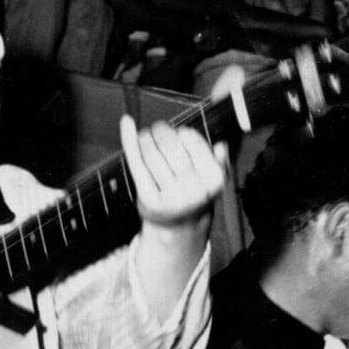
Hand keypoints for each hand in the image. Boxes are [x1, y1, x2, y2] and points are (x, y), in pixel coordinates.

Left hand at [118, 115, 227, 231]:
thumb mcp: (211, 179)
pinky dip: (129, 141)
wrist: (177, 225)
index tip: (177, 133)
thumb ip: (217, 161)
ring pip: (152, 153)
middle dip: (161, 131)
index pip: (193, 140)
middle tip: (157, 129)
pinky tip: (127, 123)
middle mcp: (193, 190)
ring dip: (145, 137)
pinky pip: (137, 163)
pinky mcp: (149, 199)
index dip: (182, 132)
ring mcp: (170, 196)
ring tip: (145, 137)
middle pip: (171, 145)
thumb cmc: (192, 192)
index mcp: (213, 179)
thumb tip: (221, 146)